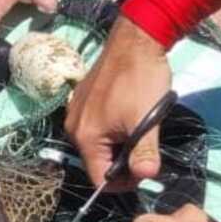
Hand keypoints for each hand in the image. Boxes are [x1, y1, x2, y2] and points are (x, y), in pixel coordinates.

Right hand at [65, 16, 171, 190]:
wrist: (136, 38)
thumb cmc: (140, 80)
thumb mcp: (147, 120)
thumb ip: (145, 153)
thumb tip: (146, 177)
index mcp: (86, 137)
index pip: (99, 178)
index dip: (123, 183)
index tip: (144, 171)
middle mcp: (73, 128)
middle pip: (97, 162)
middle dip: (121, 162)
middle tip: (145, 148)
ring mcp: (75, 112)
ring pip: (97, 144)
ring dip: (118, 145)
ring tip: (138, 128)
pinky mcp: (81, 100)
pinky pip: (95, 126)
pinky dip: (112, 129)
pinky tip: (127, 114)